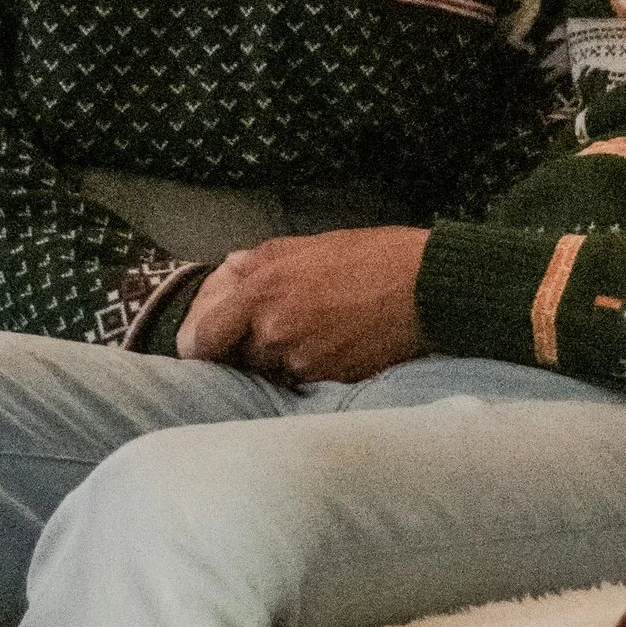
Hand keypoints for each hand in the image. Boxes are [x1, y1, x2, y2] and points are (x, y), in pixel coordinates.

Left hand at [175, 227, 430, 381]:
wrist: (425, 287)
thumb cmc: (370, 257)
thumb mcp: (307, 245)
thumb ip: (258, 262)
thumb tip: (228, 273)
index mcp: (261, 289)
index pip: (202, 339)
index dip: (200, 345)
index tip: (208, 345)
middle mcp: (273, 329)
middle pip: (237, 359)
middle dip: (250, 347)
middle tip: (280, 328)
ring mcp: (300, 359)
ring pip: (271, 372)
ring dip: (282, 359)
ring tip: (316, 332)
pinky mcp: (327, 381)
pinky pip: (302, 382)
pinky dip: (311, 369)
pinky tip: (336, 345)